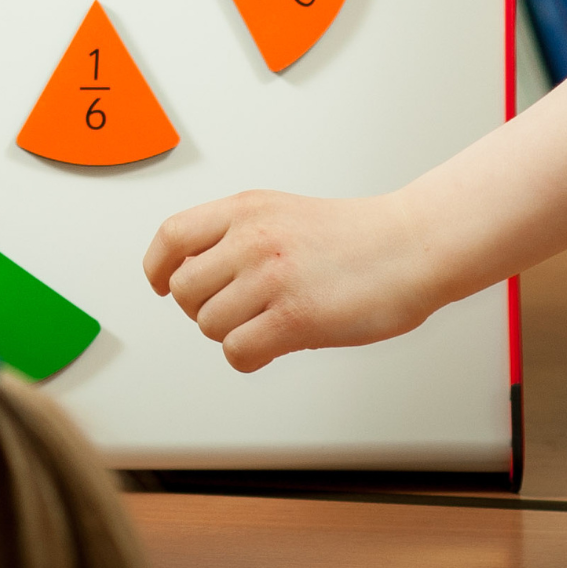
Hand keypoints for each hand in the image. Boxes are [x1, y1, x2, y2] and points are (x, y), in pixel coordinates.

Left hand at [142, 189, 440, 371]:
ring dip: (229, 334)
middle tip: (233, 313)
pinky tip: (270, 348)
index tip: (158, 283)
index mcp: (244, 209)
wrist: (409, 246)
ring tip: (263, 326)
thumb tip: (196, 274)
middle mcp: (250, 238)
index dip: (157, 265)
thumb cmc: (353, 236)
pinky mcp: (295, 318)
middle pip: (183, 288)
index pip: (172, 235)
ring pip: (208, 324)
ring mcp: (270, 277)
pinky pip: (238, 351)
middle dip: (200, 309)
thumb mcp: (281, 213)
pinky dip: (248, 358)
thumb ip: (237, 235)